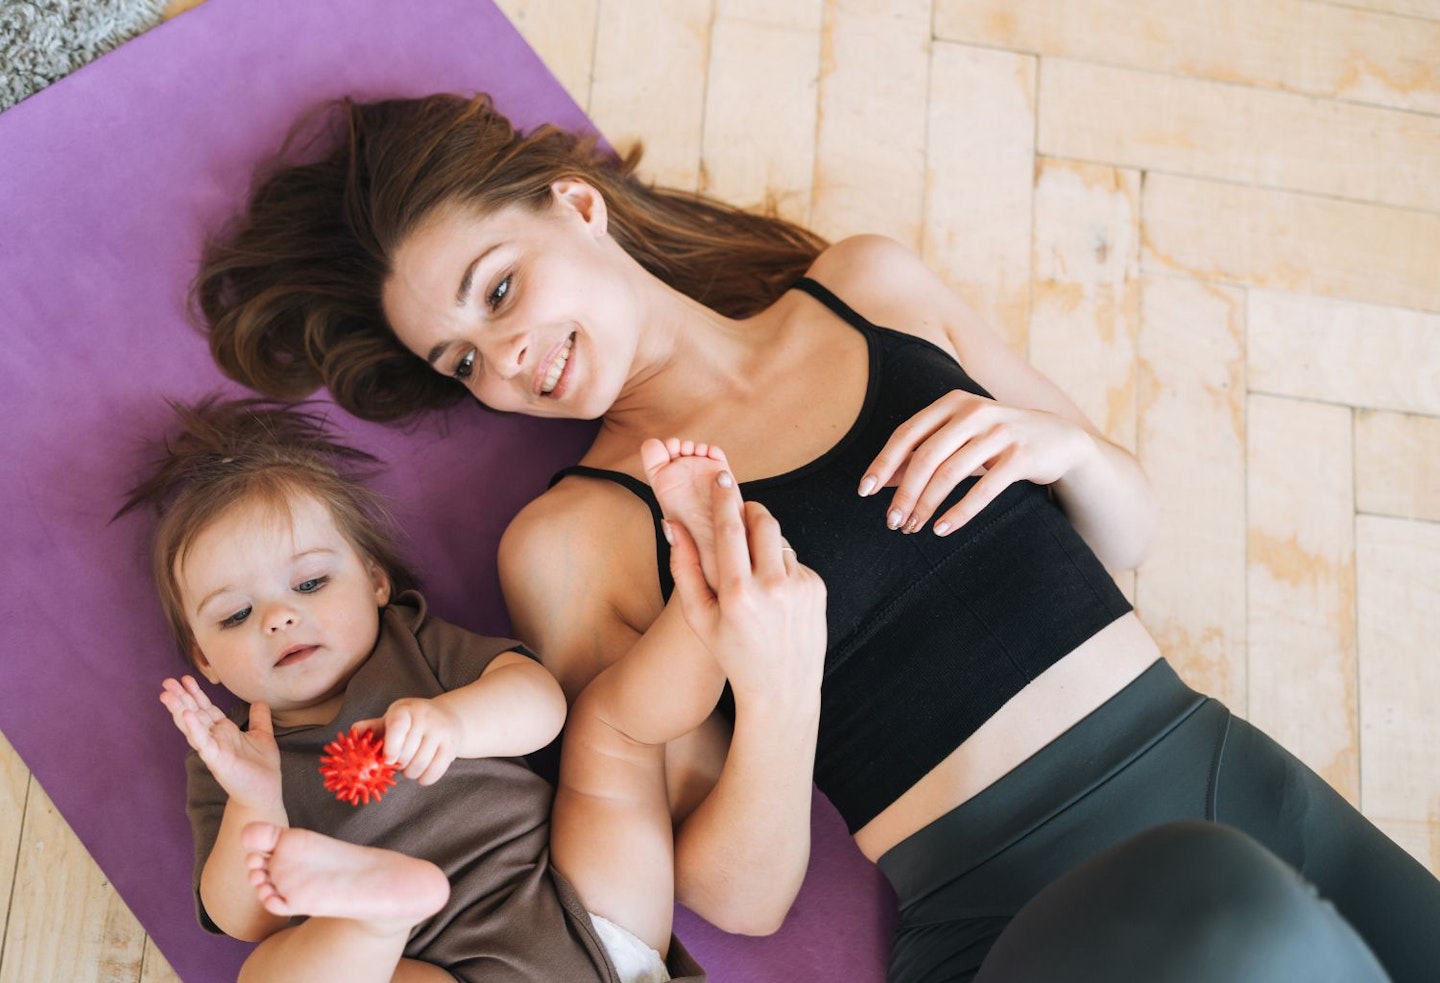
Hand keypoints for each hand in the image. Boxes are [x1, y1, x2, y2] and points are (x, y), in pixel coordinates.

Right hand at [160, 676, 280, 808]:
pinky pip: (203, 742)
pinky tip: (186, 715)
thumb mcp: (263, 735)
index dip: (196, 694)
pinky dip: (194, 728)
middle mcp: (215, 738)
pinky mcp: (216, 760)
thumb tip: (259, 701)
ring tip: (167, 696)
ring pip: (193, 726)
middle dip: (181, 698)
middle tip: (166, 682)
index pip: (206, 708)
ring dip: (180, 710)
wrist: (264, 791)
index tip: (185, 679)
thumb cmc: (261, 766)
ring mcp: (213, 749)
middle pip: (194, 713)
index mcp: (224, 731)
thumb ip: (260, 718)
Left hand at [353, 698, 462, 785]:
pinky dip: (424, 779)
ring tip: (409, 767)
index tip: (387, 761)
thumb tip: (352, 732)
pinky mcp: (452, 746)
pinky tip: (421, 773)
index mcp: (406, 709)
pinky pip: (434, 772)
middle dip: (398, 764)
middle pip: (407, 752)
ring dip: (410, 773)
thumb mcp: (392, 719)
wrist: (447, 717)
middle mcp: (426, 717)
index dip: (391, 746)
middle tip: (397, 762)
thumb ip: (372, 727)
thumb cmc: (411, 721)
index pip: (398, 726)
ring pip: (420, 764)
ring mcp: (441, 731)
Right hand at [667, 480, 826, 709]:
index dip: (725, 499)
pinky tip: (774, 595)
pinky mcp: (817, 589)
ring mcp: (799, 587)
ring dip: (765, 543)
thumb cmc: (733, 654)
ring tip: (753, 571)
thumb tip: (672, 524)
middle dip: (750, 510)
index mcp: (737, 594)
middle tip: (739, 512)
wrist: (782, 688)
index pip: (731, 530)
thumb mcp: (700, 617)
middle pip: (763, 522)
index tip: (721, 477)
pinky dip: (782, 567)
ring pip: (780, 541)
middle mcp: (772, 587)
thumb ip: (684, 569)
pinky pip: (795, 561)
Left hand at [860, 390, 1094, 535]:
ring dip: (927, 506)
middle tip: (892, 521)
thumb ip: (923, 453)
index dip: (884, 463)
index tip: (865, 491)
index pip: (907, 434)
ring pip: (950, 474)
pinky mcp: (1021, 455)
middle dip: (904, 493)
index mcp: (953, 402)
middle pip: (925, 457)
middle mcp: (974, 411)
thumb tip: (882, 480)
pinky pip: (983, 489)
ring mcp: (1000, 432)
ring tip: (913, 528)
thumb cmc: (996, 440)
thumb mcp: (959, 439)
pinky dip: (959, 512)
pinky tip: (942, 529)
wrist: (1058, 438)